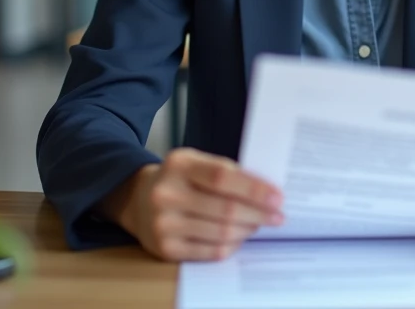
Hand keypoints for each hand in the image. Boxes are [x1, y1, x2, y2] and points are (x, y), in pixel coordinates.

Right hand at [103, 148, 284, 261]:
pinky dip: (232, 245)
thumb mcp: (196, 163)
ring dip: (248, 230)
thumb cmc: (178, 179)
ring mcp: (164, 223)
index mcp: (179, 164)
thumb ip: (226, 172)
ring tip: (260, 224)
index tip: (277, 197)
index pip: (222, 177)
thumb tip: (266, 192)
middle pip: (225, 209)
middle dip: (258, 214)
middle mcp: (166, 193)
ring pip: (220, 232)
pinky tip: (240, 237)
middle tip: (277, 216)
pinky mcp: (165, 248)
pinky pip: (210, 251)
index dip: (254, 189)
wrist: (137, 200)